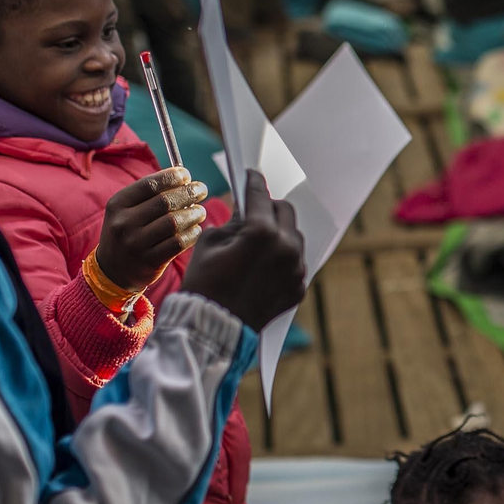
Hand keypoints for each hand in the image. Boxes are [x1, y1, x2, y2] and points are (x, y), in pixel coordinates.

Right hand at [94, 168, 207, 294]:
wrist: (113, 270)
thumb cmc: (128, 232)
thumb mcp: (126, 211)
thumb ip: (150, 195)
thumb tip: (184, 178)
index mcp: (118, 204)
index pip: (149, 184)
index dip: (172, 177)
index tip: (186, 175)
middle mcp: (124, 223)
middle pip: (165, 201)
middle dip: (188, 193)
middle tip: (201, 190)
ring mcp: (136, 243)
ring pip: (174, 222)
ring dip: (193, 214)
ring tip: (200, 212)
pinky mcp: (149, 261)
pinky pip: (178, 243)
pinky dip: (192, 234)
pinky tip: (195, 229)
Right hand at [179, 170, 305, 329]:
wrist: (212, 328)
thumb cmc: (204, 283)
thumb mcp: (210, 243)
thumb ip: (233, 221)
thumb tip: (246, 211)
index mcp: (263, 233)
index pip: (260, 196)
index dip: (253, 182)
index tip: (251, 175)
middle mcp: (286, 248)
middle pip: (285, 212)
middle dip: (270, 206)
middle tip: (256, 208)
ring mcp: (296, 270)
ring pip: (294, 237)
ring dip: (280, 232)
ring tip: (261, 236)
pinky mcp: (298, 288)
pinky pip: (295, 262)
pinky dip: (283, 257)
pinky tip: (267, 260)